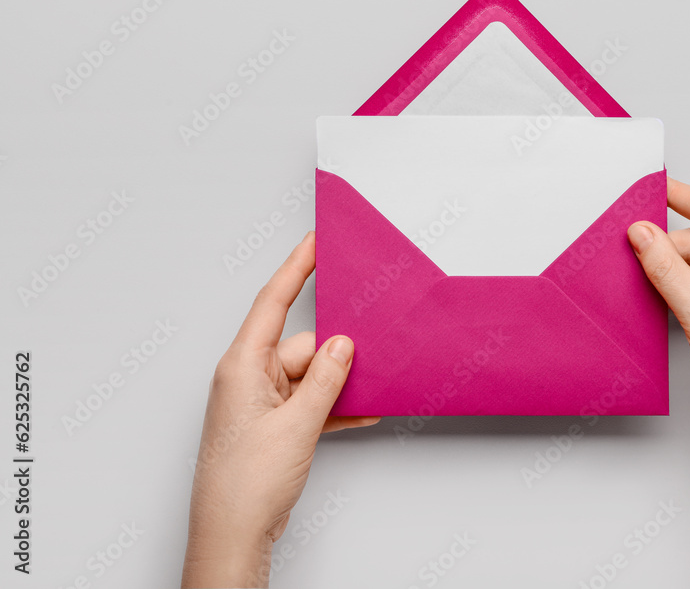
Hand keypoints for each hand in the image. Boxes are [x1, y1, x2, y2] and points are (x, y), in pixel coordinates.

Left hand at [181, 232, 378, 588]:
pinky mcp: (275, 423)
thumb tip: (344, 344)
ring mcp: (262, 401)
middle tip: (371, 351)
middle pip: (304, 344)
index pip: (273, 303)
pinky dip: (334, 405)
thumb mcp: (296, 424)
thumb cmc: (246, 482)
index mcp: (243, 365)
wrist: (233, 534)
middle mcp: (250, 377)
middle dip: (337, 350)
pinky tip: (361, 412)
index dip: (296, 268)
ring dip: (338, 383)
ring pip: (312, 374)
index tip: (315, 241)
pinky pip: (311, 400)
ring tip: (370, 390)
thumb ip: (325, 380)